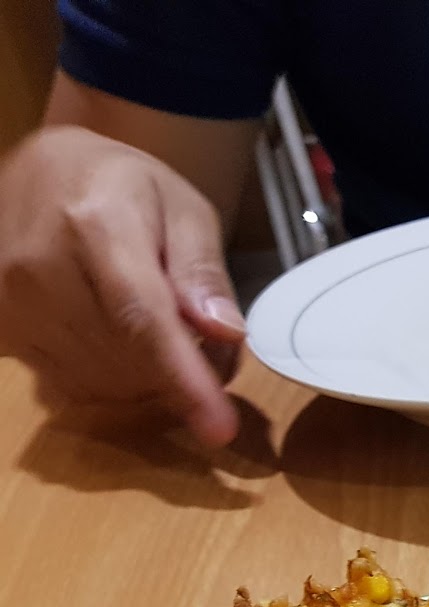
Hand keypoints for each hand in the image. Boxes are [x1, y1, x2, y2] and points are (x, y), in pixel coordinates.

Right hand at [0, 125, 244, 445]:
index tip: (219, 430)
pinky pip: (73, 385)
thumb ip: (203, 271)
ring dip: (151, 381)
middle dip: (183, 374)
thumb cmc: (124, 187)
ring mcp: (11, 303)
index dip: (184, 381)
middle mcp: (38, 269)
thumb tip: (224, 332)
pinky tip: (126, 345)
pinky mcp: (3, 331)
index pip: (143, 320)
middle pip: (127, 363)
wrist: (46, 172)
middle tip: (208, 341)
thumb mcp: (184, 209)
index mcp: (93, 225)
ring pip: (103, 384)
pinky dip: (115, 381)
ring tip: (167, 335)